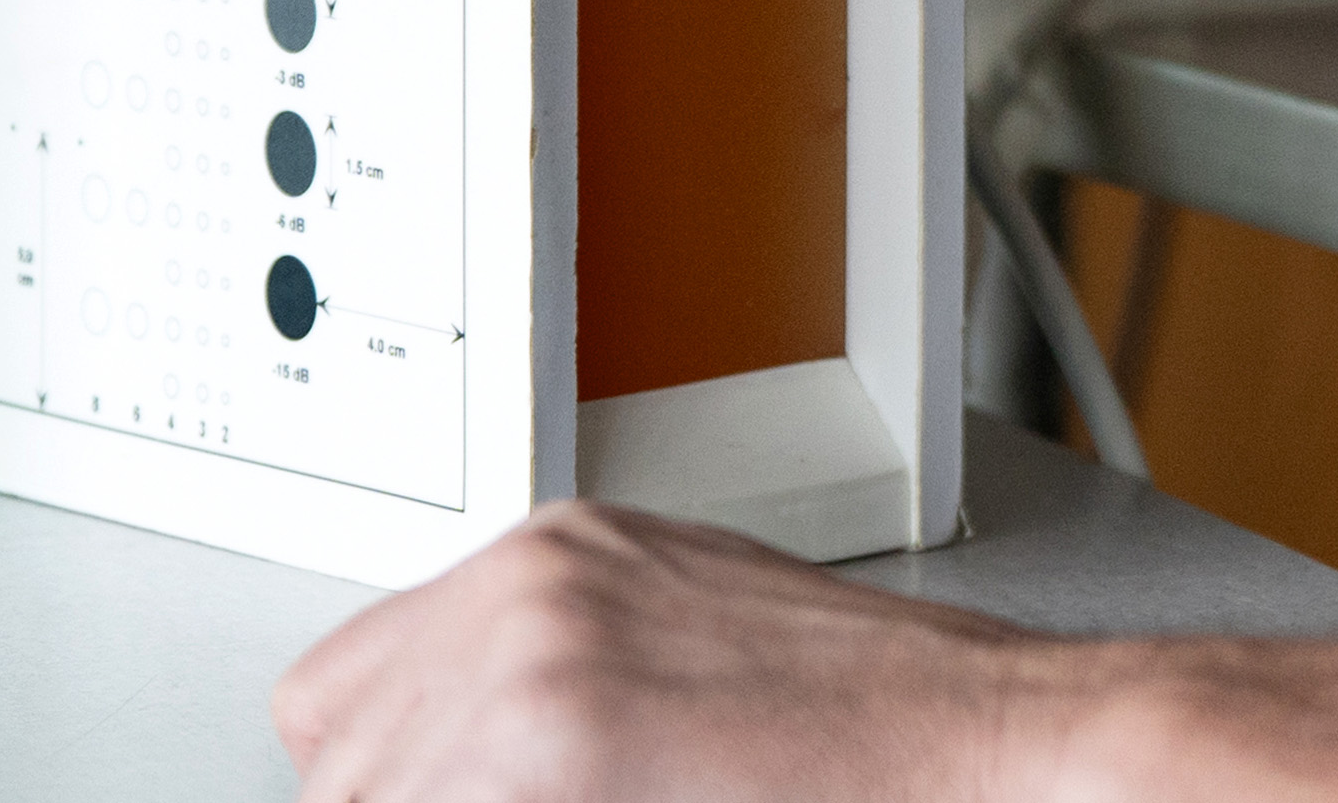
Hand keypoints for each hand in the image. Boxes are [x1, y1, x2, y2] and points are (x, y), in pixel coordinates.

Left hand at [273, 502, 1079, 801]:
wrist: (995, 744)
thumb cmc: (875, 719)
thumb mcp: (682, 649)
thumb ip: (549, 683)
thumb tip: (452, 765)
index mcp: (550, 558)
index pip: (344, 700)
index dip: (390, 781)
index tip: (450, 797)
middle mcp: (525, 591)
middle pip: (342, 760)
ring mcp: (533, 667)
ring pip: (372, 793)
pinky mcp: (554, 748)